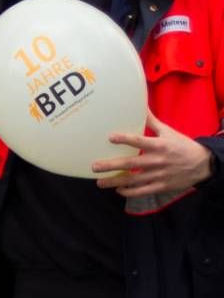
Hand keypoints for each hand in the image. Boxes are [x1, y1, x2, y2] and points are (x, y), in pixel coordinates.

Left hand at [93, 113, 213, 198]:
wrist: (203, 164)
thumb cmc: (182, 146)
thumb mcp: (168, 131)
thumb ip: (151, 121)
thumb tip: (140, 104)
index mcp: (159, 145)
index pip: (140, 141)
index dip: (125, 139)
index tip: (110, 137)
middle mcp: (157, 161)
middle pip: (131, 164)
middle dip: (111, 165)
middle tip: (94, 167)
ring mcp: (159, 175)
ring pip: (134, 180)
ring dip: (115, 182)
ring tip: (100, 182)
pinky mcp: (162, 186)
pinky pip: (143, 191)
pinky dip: (130, 192)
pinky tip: (118, 190)